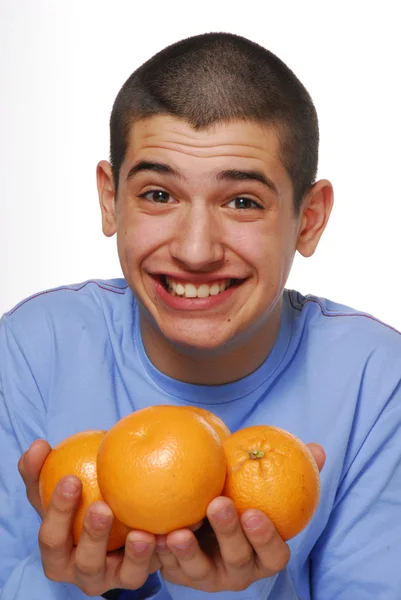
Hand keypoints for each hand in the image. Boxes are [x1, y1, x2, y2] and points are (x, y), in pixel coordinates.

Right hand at [18, 440, 159, 596]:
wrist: (115, 515)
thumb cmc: (80, 496)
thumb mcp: (59, 485)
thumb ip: (42, 468)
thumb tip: (37, 445)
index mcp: (58, 555)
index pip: (51, 538)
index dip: (58, 511)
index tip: (71, 478)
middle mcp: (83, 573)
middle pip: (85, 562)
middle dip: (92, 537)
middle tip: (102, 507)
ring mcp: (115, 579)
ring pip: (123, 576)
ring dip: (134, 556)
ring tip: (141, 533)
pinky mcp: (143, 575)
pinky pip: (155, 567)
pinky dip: (163, 550)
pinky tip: (173, 530)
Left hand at [156, 443, 325, 592]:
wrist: (202, 511)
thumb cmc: (240, 493)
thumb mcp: (261, 480)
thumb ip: (289, 467)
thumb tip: (318, 448)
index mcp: (264, 552)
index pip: (274, 554)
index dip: (266, 538)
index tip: (253, 511)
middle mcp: (239, 570)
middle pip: (237, 559)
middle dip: (228, 534)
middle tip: (217, 504)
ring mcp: (207, 576)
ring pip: (199, 570)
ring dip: (188, 552)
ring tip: (177, 530)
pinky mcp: (178, 574)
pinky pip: (166, 567)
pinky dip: (156, 552)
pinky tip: (147, 532)